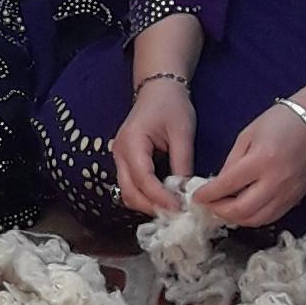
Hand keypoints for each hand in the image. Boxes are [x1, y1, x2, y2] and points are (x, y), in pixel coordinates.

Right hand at [110, 75, 196, 216]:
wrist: (158, 89)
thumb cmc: (171, 105)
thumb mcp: (182, 133)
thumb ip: (182, 163)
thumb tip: (186, 193)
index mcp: (132, 142)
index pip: (143, 179)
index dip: (160, 197)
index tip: (179, 209)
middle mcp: (119, 153)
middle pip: (129, 192)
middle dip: (151, 207)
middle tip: (176, 215)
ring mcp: (119, 158)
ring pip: (127, 193)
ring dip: (147, 204)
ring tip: (172, 209)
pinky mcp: (125, 162)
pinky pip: (131, 186)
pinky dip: (145, 197)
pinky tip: (164, 199)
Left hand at [195, 101, 305, 231]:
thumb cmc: (279, 122)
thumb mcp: (247, 136)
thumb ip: (231, 163)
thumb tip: (217, 186)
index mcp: (261, 160)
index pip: (228, 185)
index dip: (208, 194)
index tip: (195, 197)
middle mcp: (276, 180)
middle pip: (242, 210)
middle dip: (219, 211)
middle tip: (208, 206)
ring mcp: (288, 193)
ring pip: (257, 219)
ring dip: (235, 219)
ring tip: (223, 210)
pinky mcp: (296, 198)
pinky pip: (271, 217)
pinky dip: (253, 218)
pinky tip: (243, 211)